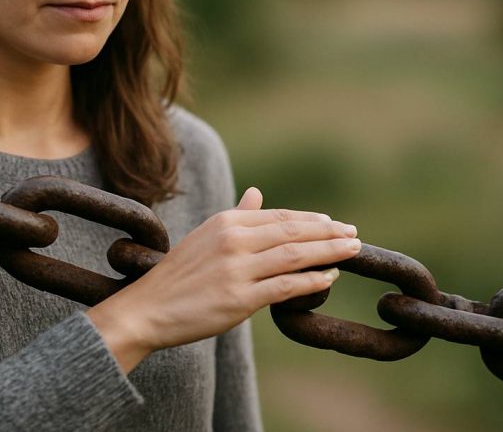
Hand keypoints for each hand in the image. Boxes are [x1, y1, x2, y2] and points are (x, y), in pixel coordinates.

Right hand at [86, 187, 360, 371]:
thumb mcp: (205, 236)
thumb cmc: (179, 275)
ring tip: (352, 251)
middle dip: (328, 233)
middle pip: (292, 232)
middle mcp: (233, 240)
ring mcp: (237, 269)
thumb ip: (236, 216)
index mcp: (226, 222)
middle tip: (354, 235)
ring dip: (329, 252)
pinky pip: (285, 286)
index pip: (279, 217)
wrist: (148, 308)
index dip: (311, 221)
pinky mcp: (239, 298)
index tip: (334, 224)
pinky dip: (312, 281)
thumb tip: (257, 193)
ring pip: (294, 256)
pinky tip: (330, 278)